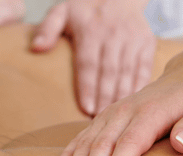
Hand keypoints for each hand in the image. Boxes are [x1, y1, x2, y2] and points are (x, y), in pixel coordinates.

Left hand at [31, 0, 155, 114]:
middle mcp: (114, 34)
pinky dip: (140, 84)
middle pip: (109, 71)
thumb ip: (48, 28)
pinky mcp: (146, 41)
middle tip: (99, 117)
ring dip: (121, 94)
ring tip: (114, 115)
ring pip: (127, 71)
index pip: (88, 63)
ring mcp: (132, 38)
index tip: (86, 108)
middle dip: (104, 96)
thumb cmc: (84, 8)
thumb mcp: (62, 12)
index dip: (87, 87)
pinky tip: (133, 102)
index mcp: (91, 30)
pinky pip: (144, 66)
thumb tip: (36, 48)